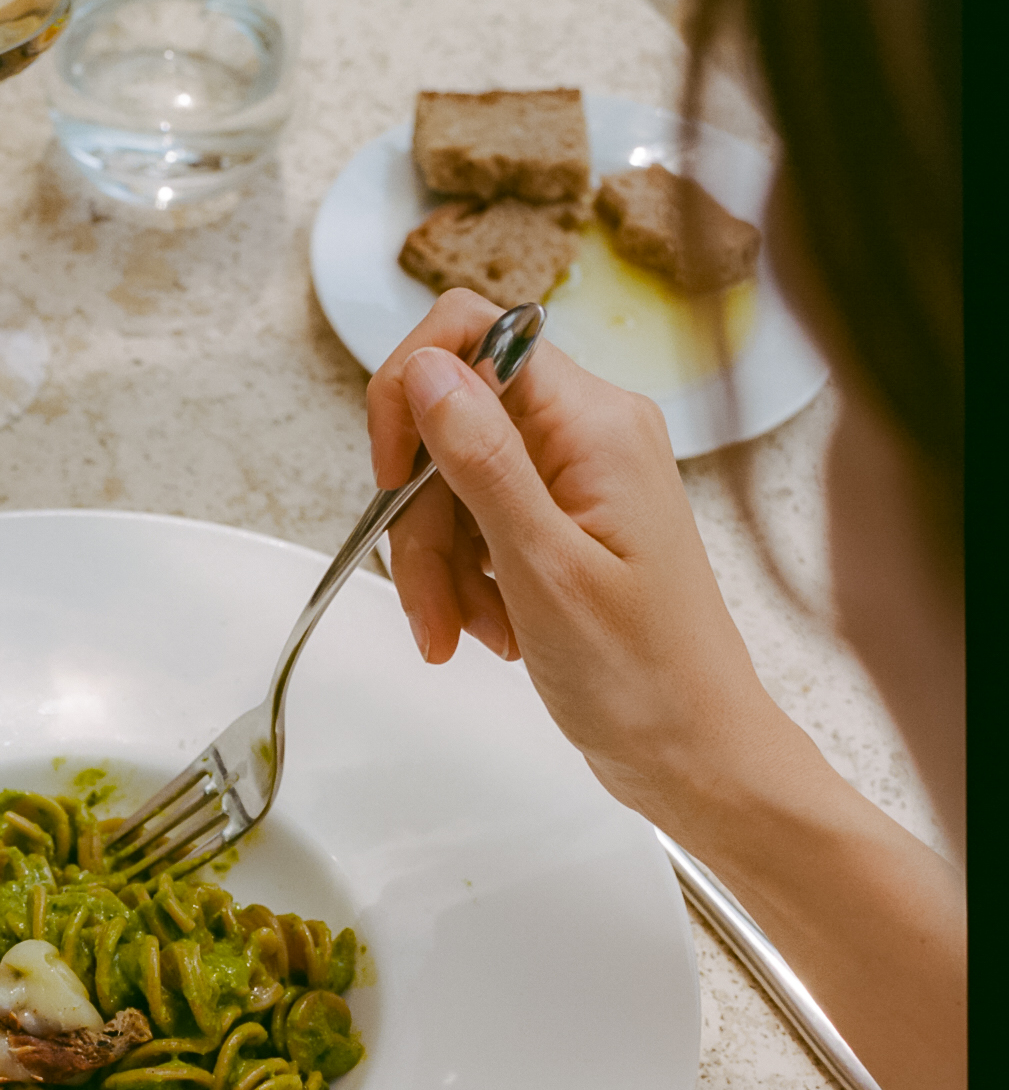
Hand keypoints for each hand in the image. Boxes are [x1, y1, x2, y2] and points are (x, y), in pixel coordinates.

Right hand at [365, 287, 784, 828]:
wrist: (697, 754)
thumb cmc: (644, 677)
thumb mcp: (545, 569)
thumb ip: (483, 461)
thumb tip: (426, 370)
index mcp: (596, 423)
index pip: (473, 336)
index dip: (410, 396)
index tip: (390, 479)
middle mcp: (590, 432)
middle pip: (453, 427)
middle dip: (422, 519)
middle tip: (429, 606)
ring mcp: (580, 477)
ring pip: (458, 483)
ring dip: (440, 564)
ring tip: (463, 636)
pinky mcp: (569, 521)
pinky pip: (484, 524)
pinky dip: (468, 580)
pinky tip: (489, 631)